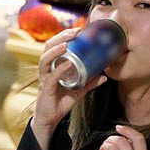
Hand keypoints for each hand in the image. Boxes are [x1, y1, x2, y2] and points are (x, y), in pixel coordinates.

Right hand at [31, 28, 107, 149]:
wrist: (51, 119)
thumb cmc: (61, 102)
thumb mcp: (79, 90)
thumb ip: (90, 83)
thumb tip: (105, 76)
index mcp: (53, 66)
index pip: (55, 46)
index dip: (64, 36)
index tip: (78, 30)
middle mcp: (47, 69)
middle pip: (48, 47)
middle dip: (60, 37)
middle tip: (74, 32)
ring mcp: (44, 78)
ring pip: (45, 59)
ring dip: (55, 49)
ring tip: (66, 43)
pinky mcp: (46, 89)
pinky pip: (51, 76)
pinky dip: (59, 69)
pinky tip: (67, 64)